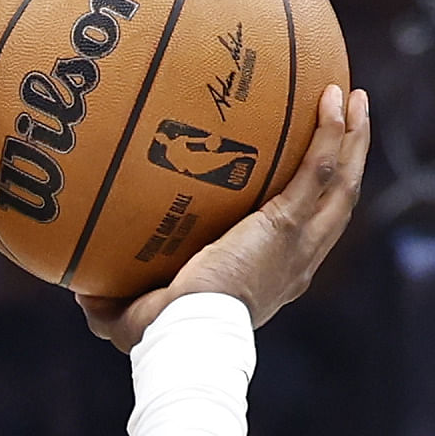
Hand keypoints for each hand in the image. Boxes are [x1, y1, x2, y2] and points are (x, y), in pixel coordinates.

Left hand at [92, 82, 373, 347]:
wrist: (187, 336)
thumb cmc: (163, 338)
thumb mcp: (134, 317)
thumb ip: (112, 300)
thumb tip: (82, 288)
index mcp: (271, 278)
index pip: (301, 234)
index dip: (309, 202)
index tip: (304, 171)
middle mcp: (295, 262)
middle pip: (336, 203)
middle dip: (346, 158)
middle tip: (347, 117)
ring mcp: (298, 244)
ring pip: (340, 183)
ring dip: (352, 138)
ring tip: (352, 97)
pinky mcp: (286, 226)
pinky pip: (320, 171)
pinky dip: (332, 134)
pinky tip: (333, 97)